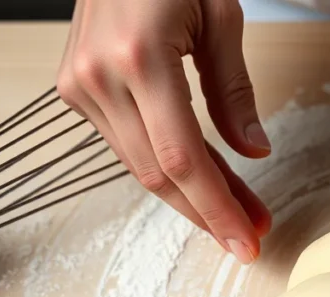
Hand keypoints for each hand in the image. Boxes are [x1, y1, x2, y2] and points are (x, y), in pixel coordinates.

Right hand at [57, 0, 271, 263]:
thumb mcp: (220, 16)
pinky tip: (203, 182)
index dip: (217, 208)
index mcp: (140, 58)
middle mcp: (99, 77)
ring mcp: (80, 84)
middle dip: (209, 212)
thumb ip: (234, 90)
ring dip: (192, 197)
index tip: (248, 240)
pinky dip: (166, 168)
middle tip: (251, 235)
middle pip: (159, 173)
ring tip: (238, 212)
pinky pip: (127, 145)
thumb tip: (254, 152)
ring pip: (140, 167)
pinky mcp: (76, 87)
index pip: (182, 159)